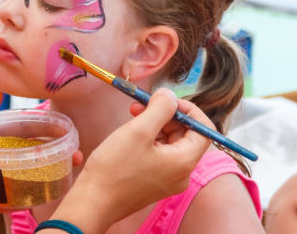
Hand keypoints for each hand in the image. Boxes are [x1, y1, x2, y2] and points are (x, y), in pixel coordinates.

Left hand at [0, 125, 84, 221]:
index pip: (17, 125)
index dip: (41, 126)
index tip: (64, 130)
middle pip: (27, 151)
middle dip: (52, 152)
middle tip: (75, 157)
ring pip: (22, 175)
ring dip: (43, 177)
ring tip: (65, 178)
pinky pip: (8, 200)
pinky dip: (23, 201)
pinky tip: (40, 201)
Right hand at [47, 88, 211, 233]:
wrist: (93, 201)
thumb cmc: (115, 167)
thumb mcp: (139, 130)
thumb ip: (160, 108)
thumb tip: (170, 95)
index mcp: (184, 162)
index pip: (203, 130)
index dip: (188, 110)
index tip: (166, 99)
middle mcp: (181, 173)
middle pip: (185, 135)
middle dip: (166, 115)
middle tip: (141, 104)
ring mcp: (167, 180)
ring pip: (170, 143)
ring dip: (154, 125)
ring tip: (132, 115)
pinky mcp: (153, 182)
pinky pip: (159, 154)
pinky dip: (148, 139)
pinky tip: (130, 134)